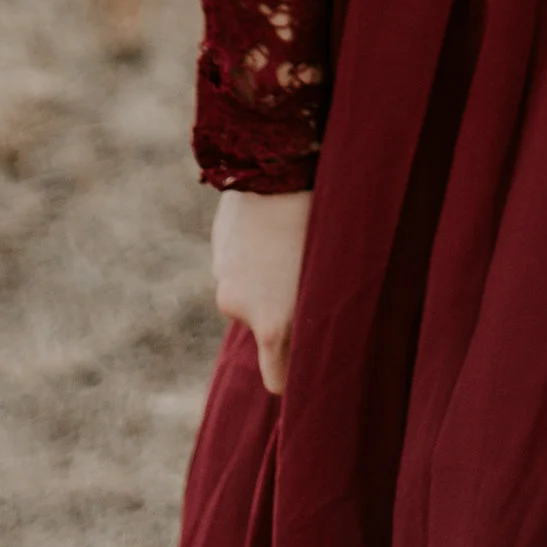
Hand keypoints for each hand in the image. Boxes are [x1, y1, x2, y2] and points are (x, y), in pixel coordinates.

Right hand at [211, 185, 311, 392]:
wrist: (276, 165)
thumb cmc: (319, 221)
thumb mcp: (329, 272)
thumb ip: (317, 312)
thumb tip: (322, 330)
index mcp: (273, 323)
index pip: (277, 380)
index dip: (292, 375)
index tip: (307, 367)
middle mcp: (240, 308)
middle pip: (265, 327)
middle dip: (282, 310)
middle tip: (308, 276)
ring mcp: (223, 277)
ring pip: (250, 291)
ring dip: (267, 277)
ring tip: (292, 241)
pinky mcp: (217, 248)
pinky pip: (239, 263)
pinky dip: (253, 254)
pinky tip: (273, 225)